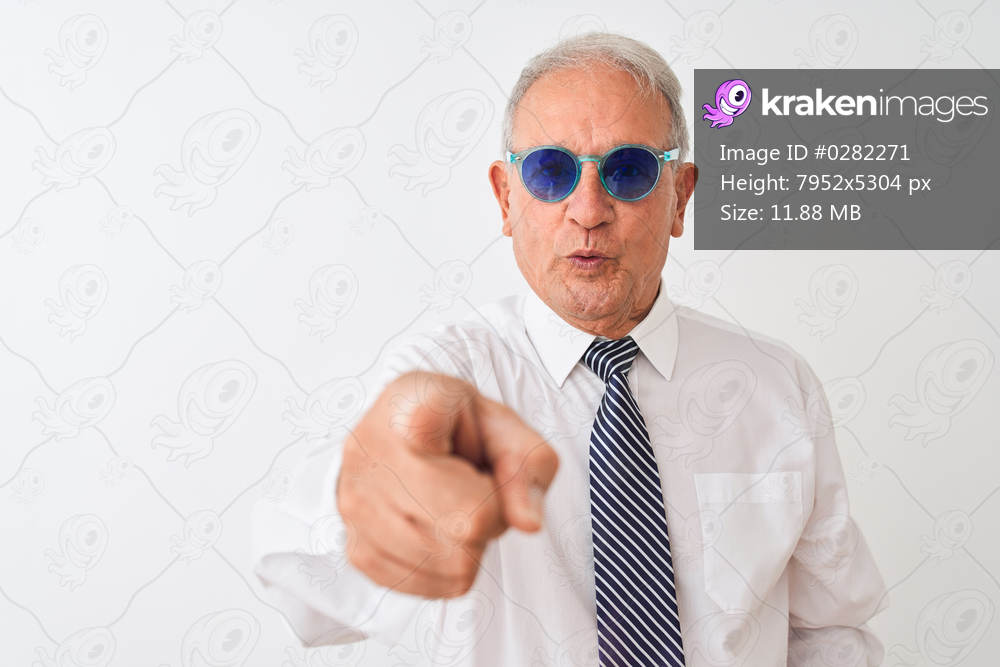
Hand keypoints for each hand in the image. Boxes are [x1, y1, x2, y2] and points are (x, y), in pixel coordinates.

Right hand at [337, 371, 558, 597]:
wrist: (399, 425)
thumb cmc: (451, 422)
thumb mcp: (505, 426)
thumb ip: (528, 467)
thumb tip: (527, 523)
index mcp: (410, 415)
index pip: (473, 506)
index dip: (495, 493)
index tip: (477, 464)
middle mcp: (369, 458)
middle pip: (462, 536)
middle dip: (486, 519)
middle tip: (470, 487)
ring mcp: (354, 505)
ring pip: (448, 566)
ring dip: (466, 545)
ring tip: (449, 503)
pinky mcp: (354, 546)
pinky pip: (424, 585)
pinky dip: (443, 567)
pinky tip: (435, 527)